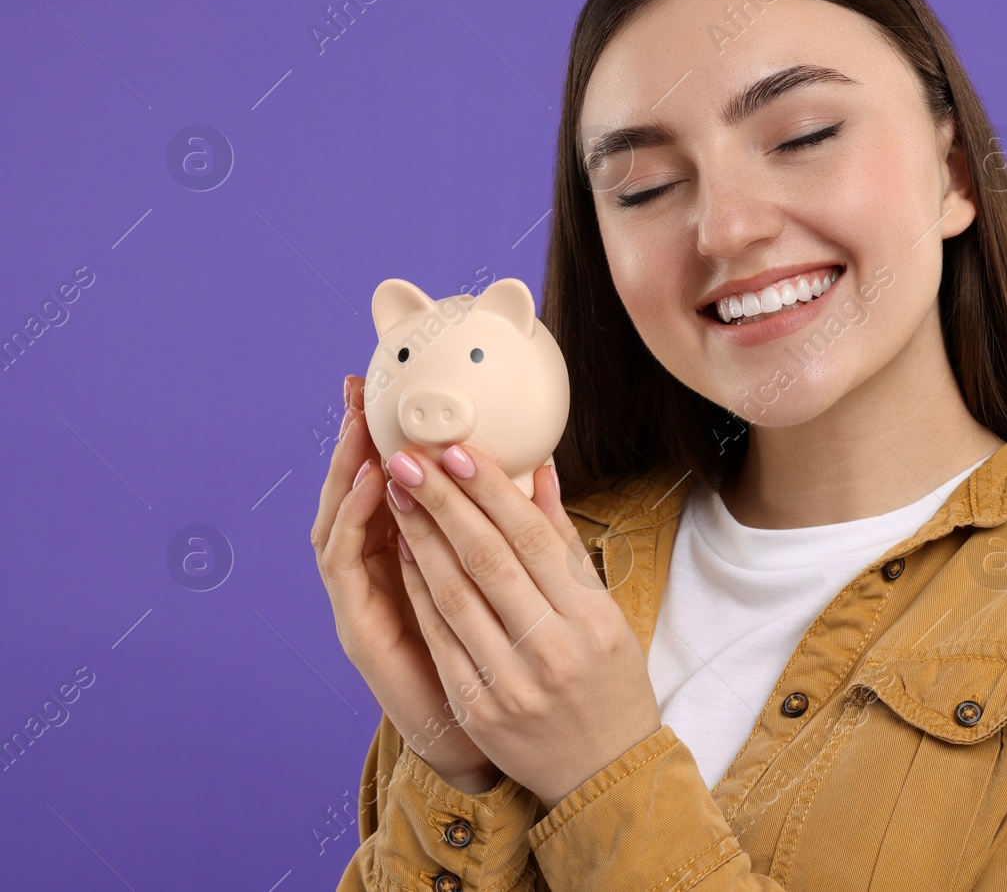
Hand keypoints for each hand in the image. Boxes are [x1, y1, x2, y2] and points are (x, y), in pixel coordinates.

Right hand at [310, 375, 498, 790]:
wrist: (479, 746)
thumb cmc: (497, 663)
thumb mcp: (512, 587)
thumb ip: (512, 532)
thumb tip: (539, 469)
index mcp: (410, 560)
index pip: (389, 487)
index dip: (386, 439)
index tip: (389, 388)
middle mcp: (378, 576)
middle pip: (354, 496)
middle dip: (356, 442)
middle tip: (358, 390)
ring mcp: (363, 603)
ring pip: (340, 525)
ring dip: (348, 474)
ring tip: (363, 428)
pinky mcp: (360, 631)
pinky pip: (347, 571)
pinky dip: (354, 525)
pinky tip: (371, 490)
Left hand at [382, 441, 661, 808]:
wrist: (602, 773)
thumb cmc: (609, 682)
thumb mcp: (606, 613)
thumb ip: (566, 544)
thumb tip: (539, 473)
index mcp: (590, 620)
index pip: (531, 539)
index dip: (490, 491)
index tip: (458, 449)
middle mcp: (551, 649)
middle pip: (486, 559)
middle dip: (443, 501)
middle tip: (410, 456)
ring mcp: (509, 682)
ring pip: (454, 595)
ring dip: (421, 536)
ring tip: (399, 491)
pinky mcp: (476, 707)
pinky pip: (439, 636)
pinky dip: (419, 589)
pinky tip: (405, 550)